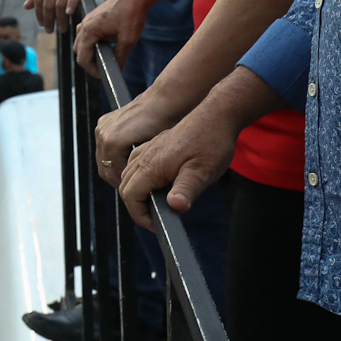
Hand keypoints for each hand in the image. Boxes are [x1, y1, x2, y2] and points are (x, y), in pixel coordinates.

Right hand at [73, 0, 145, 74]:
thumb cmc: (131, 14)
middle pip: (79, 51)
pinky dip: (93, 43)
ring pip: (82, 43)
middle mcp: (84, 25)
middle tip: (106, 67)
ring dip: (91, 52)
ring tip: (107, 57)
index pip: (82, 59)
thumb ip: (120, 57)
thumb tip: (117, 70)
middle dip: (90, 62)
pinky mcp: (93, 18)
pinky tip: (107, 44)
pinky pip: (87, 34)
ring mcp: (87, 20)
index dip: (92, 70)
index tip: (105, 75)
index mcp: (89, 31)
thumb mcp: (128, 40)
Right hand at [94, 97, 171, 188]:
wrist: (163, 101)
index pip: (113, 174)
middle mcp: (103, 133)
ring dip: (114, 168)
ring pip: (102, 159)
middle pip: (104, 168)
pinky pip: (103, 146)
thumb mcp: (152, 152)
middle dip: (117, 179)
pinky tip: (126, 159)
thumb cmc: (163, 125)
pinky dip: (113, 155)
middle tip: (131, 187)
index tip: (134, 192)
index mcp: (113, 142)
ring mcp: (102, 127)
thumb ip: (138, 170)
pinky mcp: (104, 122)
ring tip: (130, 175)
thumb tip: (135, 185)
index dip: (124, 185)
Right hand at [117, 106, 238, 229]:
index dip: (139, 215)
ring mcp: (146, 149)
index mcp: (151, 164)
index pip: (129, 196)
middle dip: (137, 206)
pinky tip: (160, 184)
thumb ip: (186, 190)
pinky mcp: (153, 145)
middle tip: (159, 217)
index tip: (157, 224)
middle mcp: (143, 156)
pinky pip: (136, 166)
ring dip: (138, 193)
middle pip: (125, 187)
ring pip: (129, 176)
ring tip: (159, 203)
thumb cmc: (211, 143)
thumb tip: (175, 207)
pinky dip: (141, 179)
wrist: (215, 116)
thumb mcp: (202, 171)